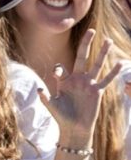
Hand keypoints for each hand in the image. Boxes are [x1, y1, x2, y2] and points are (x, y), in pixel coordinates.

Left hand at [39, 29, 123, 146]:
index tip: (58, 75)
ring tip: (109, 41)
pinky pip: (107, 80)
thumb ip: (45, 97)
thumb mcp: (52, 106)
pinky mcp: (98, 92)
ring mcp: (88, 84)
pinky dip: (113, 72)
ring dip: (103, 54)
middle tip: (92, 30)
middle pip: (82, 57)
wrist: (74, 129)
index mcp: (64, 80)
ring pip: (97, 65)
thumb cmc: (61, 117)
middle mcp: (77, 79)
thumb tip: (39, 89)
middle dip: (86, 44)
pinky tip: (120, 63)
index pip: (61, 68)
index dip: (59, 70)